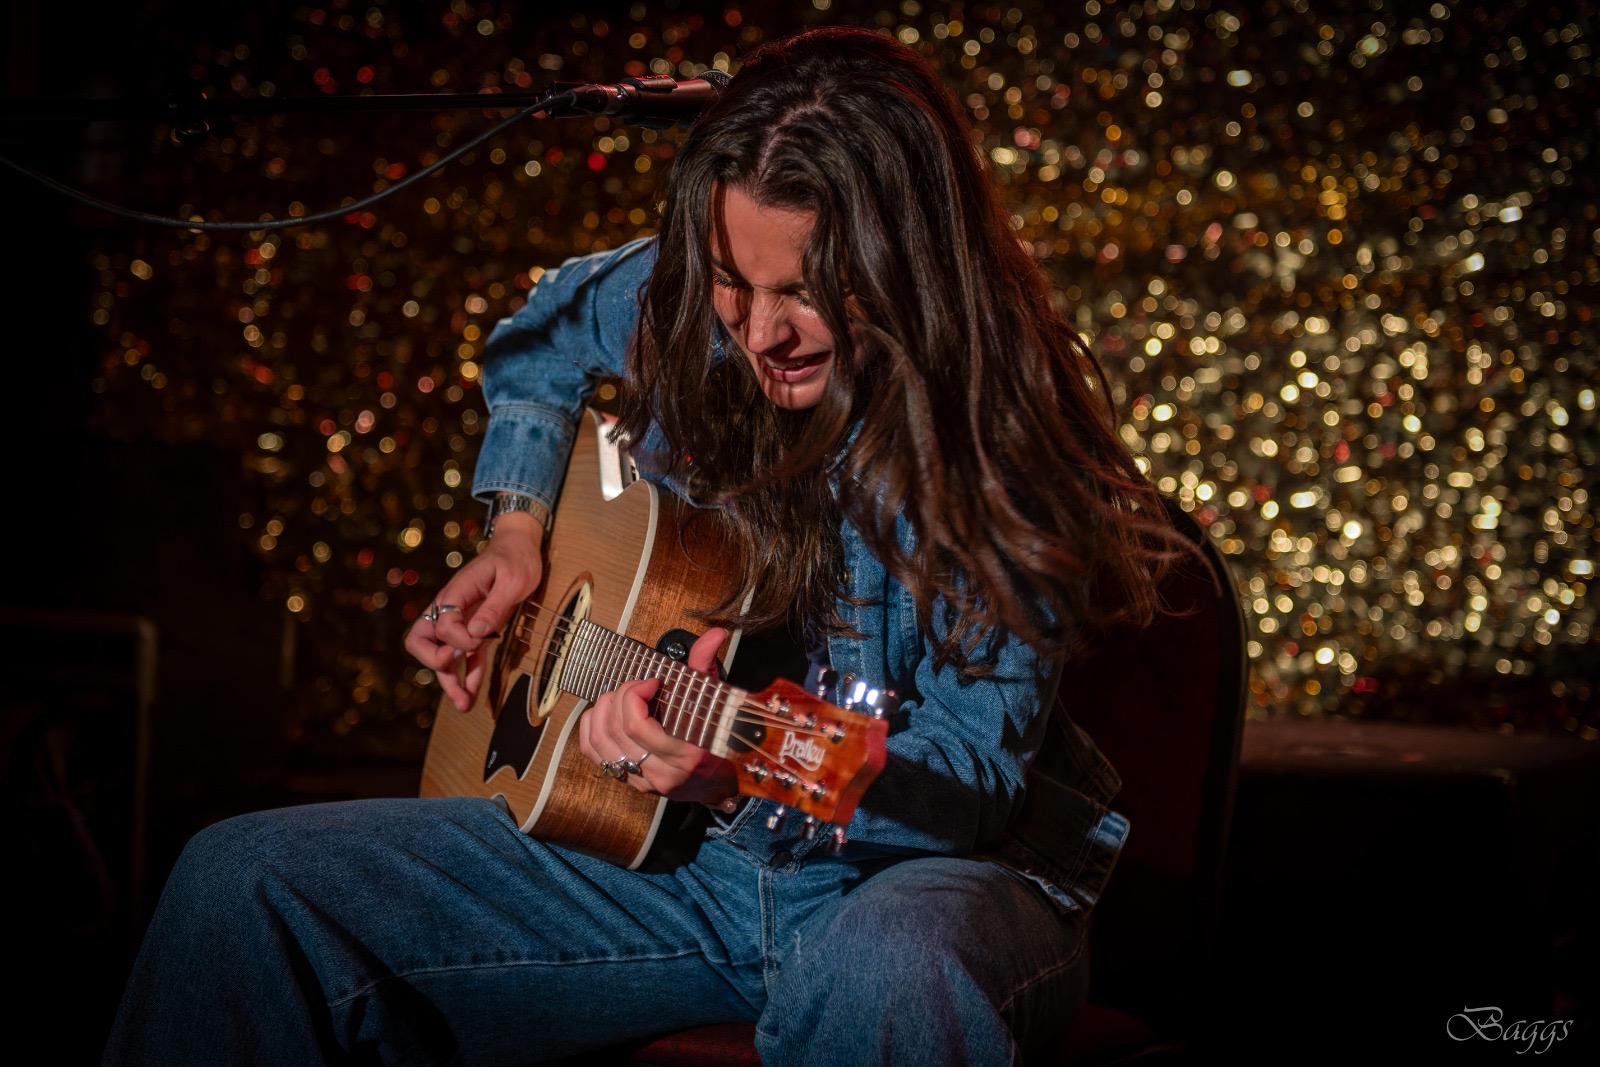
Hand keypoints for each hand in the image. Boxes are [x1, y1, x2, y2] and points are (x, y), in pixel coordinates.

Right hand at [404, 510, 543, 712]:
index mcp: (456, 593)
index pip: (442, 624)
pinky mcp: (475, 629)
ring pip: (440, 655)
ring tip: (463, 705)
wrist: (519, 547)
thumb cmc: (516, 559)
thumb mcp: (513, 580)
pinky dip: (467, 677)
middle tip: (453, 665)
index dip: (458, 639)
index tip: (481, 638)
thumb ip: (494, 607)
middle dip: (433, 661)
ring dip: (449, 681)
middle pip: (420, 639)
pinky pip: (465, 658)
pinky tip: (473, 696)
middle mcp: (451, 608)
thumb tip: (476, 632)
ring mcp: (460, 620)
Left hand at [578, 626, 738, 804]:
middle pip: (615, 729)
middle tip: (635, 687)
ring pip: (600, 741)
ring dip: (602, 710)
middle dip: (619, 697)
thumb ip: (706, 667)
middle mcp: (660, 772)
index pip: (637, 726)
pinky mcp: (629, 782)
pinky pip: (593, 753)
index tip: (651, 682)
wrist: (718, 783)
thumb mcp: (716, 703)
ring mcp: (642, 780)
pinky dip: (591, 727)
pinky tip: (605, 714)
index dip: (634, 695)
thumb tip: (715, 634)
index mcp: (685, 755)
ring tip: (619, 698)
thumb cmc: (719, 741)